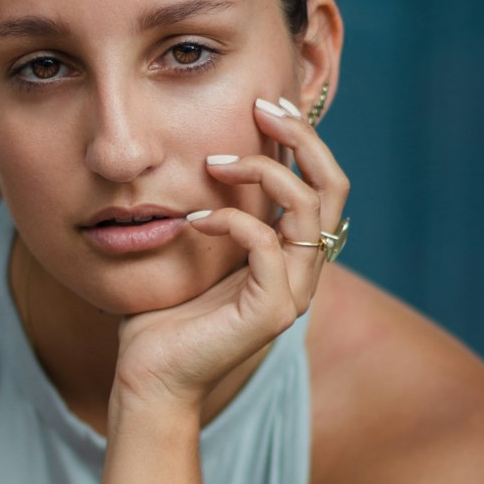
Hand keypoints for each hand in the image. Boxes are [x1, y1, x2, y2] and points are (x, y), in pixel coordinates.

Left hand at [113, 97, 349, 410]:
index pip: (323, 182)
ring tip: (215, 163)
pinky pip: (266, 244)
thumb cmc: (163, 316)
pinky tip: (194, 219)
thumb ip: (215, 207)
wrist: (149, 378)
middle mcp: (304, 271)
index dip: (302, 139)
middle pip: (334, 186)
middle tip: (262, 106)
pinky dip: (231, 219)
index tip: (264, 104)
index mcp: (292, 254)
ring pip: (309, 207)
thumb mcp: (194, 247)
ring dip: (263, 172)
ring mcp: (293, 293)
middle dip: (303, 137)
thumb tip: (205, 154)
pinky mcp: (271, 311)